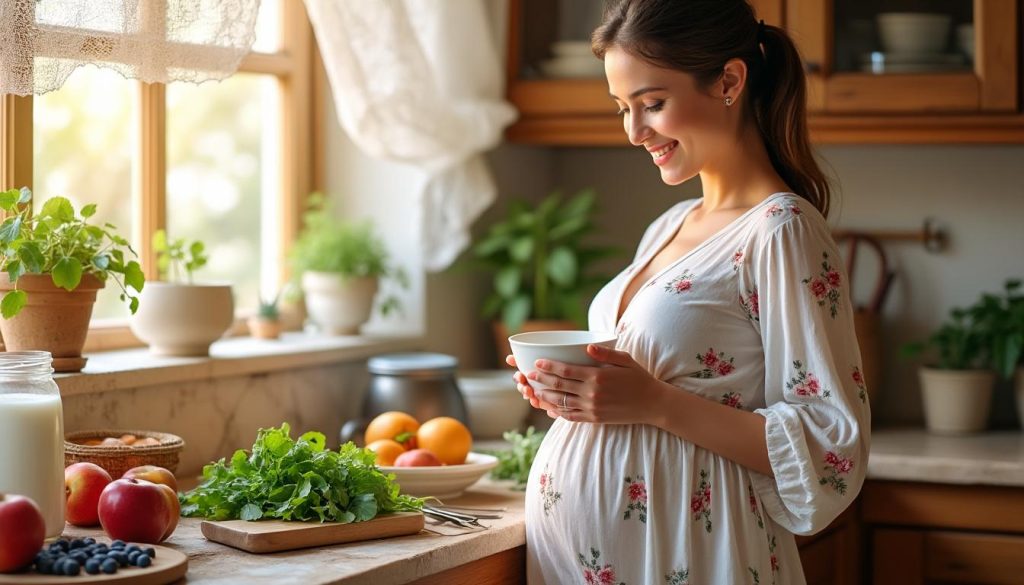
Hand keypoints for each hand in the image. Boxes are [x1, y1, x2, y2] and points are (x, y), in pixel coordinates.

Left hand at [516, 344, 665, 423]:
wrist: (652, 404)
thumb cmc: (639, 378)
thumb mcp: (625, 359)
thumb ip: (605, 353)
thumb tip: (587, 346)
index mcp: (597, 377)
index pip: (566, 371)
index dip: (549, 367)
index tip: (537, 362)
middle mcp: (592, 394)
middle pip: (559, 387)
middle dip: (541, 380)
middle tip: (528, 376)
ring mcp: (592, 408)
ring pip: (561, 403)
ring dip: (545, 397)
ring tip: (533, 392)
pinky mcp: (594, 419)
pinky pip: (571, 416)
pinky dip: (557, 413)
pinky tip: (549, 409)